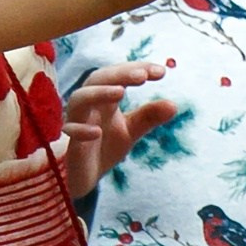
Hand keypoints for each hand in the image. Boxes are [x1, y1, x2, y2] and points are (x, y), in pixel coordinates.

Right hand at [62, 60, 180, 198]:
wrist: (84, 176)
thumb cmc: (105, 146)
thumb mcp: (131, 130)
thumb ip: (149, 117)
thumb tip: (174, 105)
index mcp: (105, 98)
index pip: (118, 75)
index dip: (137, 69)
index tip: (161, 71)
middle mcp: (89, 104)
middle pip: (97, 79)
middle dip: (119, 74)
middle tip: (142, 76)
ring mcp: (78, 121)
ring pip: (79, 99)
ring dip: (99, 93)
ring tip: (120, 91)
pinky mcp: (71, 143)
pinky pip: (71, 131)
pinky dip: (82, 129)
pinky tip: (97, 133)